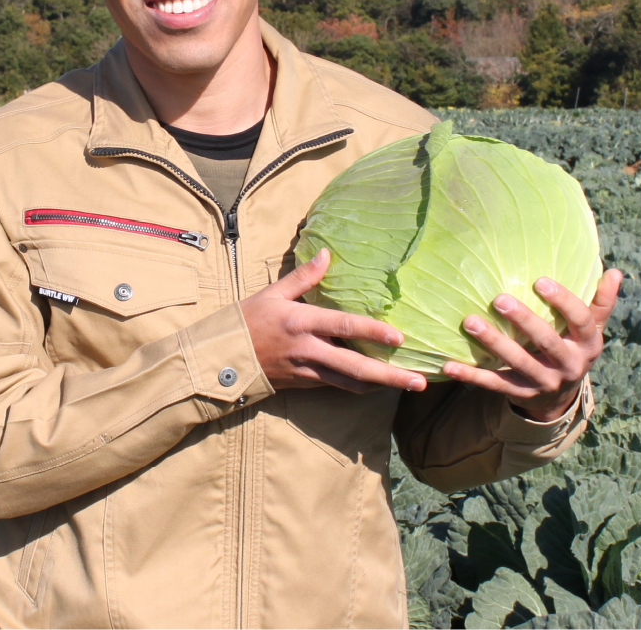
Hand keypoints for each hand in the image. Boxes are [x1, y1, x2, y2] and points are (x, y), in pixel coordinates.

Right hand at [242, 248, 427, 393]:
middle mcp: (308, 350)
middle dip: (388, 375)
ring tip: (409, 386)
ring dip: (381, 386)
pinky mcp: (305, 383)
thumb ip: (303, 276)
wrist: (223, 359)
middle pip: (354, 367)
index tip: (399, 337)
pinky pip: (338, 387)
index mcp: (301, 322)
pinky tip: (379, 385)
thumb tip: (326, 253)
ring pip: (350, 383)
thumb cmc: (248, 320)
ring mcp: (307, 370)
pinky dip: (361, 387)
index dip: (372, 332)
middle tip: (418, 380)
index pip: (342, 327)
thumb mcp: (273, 293)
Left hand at [442, 268, 622, 421]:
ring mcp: (545, 382)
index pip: (581, 320)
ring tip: (471, 322)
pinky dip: (472, 375)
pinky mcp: (522, 395)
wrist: (562, 397)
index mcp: (589, 344)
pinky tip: (450, 364)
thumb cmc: (573, 346)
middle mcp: (569, 365)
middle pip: (546, 341)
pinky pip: (495, 384)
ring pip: (518, 362)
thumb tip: (616, 272)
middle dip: (523, 321)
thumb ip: (600, 302)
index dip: (563, 301)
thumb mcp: (591, 329)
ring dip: (494, 342)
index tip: (540, 280)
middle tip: (498, 299)